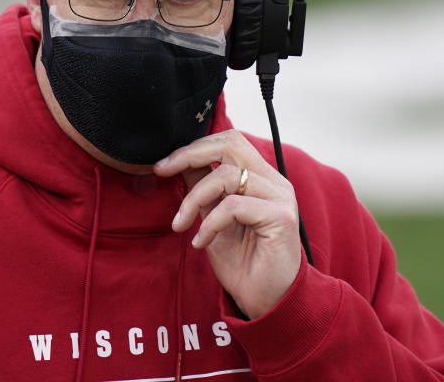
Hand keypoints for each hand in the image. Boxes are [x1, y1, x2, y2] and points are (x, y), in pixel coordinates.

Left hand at [154, 130, 302, 318]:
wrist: (267, 302)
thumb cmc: (243, 264)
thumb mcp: (213, 219)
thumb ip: (203, 190)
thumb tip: (179, 163)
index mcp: (260, 178)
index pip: (229, 142)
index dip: (194, 147)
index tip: (163, 165)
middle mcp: (274, 182)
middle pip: (231, 145)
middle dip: (190, 154)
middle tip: (163, 171)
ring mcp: (280, 197)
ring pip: (227, 176)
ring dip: (194, 198)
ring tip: (181, 224)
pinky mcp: (280, 217)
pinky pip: (233, 206)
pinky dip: (210, 223)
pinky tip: (201, 242)